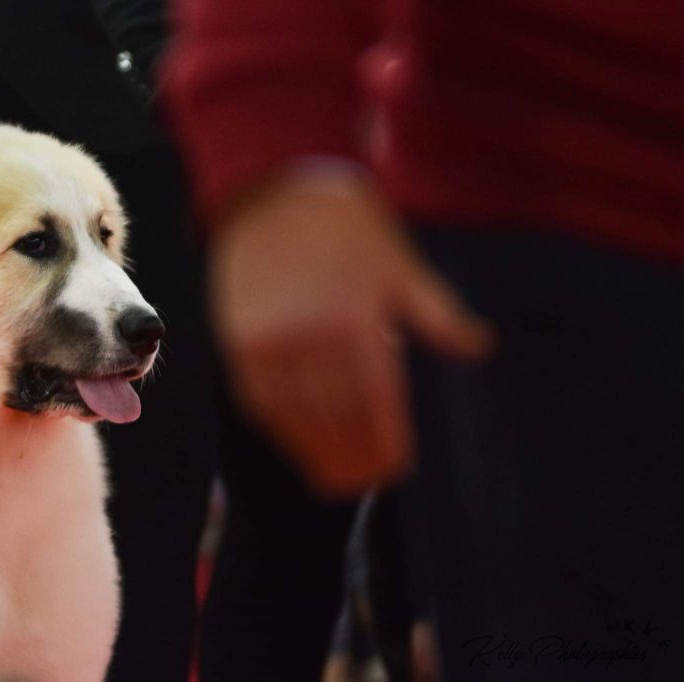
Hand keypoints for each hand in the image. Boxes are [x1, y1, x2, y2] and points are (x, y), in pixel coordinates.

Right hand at [209, 172, 493, 496]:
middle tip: (363, 482)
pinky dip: (278, 426)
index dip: (384, 441)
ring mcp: (270, 342)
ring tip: (331, 477)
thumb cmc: (346, 227)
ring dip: (314, 452)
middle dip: (352, 456)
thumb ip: (438, 315)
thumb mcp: (400, 265)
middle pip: (336, 417)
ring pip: (295, 416)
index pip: (375, 402)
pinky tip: (294, 440)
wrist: (274, 193)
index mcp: (357, 321)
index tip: (393, 467)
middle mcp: (311, 338)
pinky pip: (257, 398)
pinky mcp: (238, 341)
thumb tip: (479, 347)